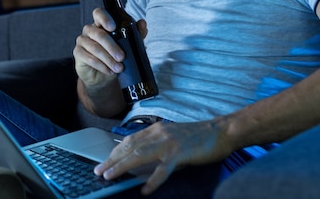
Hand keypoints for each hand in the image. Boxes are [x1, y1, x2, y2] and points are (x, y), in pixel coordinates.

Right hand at [73, 8, 147, 87]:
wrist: (104, 76)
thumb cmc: (114, 57)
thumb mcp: (128, 46)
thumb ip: (135, 34)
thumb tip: (143, 23)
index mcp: (101, 24)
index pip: (99, 14)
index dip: (104, 18)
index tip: (113, 27)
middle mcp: (90, 30)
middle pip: (98, 34)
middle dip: (111, 46)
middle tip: (122, 57)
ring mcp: (82, 41)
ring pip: (94, 47)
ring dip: (108, 59)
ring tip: (118, 68)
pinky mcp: (78, 53)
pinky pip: (88, 58)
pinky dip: (100, 65)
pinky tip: (109, 71)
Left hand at [94, 119, 233, 194]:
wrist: (221, 131)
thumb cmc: (198, 137)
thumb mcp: (172, 137)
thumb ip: (157, 145)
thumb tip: (140, 160)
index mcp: (156, 129)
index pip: (129, 140)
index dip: (115, 151)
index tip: (104, 161)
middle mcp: (159, 133)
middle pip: (129, 147)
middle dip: (112, 160)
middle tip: (99, 170)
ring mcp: (169, 143)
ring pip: (139, 156)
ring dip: (122, 167)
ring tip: (110, 176)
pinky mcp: (180, 154)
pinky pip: (163, 169)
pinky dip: (152, 180)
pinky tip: (144, 189)